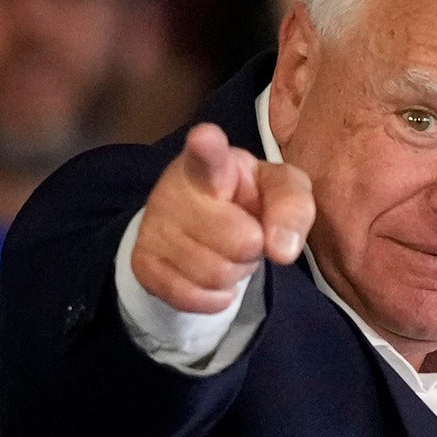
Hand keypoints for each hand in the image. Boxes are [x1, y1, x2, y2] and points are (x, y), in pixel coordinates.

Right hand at [132, 124, 315, 313]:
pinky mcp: (143, 262)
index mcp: (214, 163)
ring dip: (235, 272)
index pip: (210, 156)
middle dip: (254, 246)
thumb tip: (281, 249)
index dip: (208, 148)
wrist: (200, 226)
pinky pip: (190, 297)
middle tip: (247, 234)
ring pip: (216, 273)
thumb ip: (293, 207)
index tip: (206, 138)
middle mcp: (175, 189)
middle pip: (238, 240)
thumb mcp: (281, 191)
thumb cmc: (246, 198)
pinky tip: (213, 280)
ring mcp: (155, 226)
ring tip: (228, 252)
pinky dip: (213, 298)